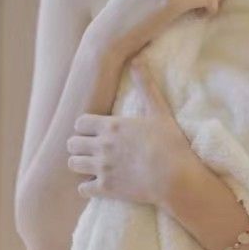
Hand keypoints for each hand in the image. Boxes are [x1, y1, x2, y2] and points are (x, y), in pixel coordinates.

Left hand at [66, 59, 197, 204]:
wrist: (176, 178)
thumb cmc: (170, 144)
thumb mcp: (159, 111)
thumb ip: (145, 86)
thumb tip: (138, 60)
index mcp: (111, 126)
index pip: (79, 123)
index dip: (85, 127)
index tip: (94, 131)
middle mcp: (102, 146)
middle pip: (72, 143)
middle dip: (79, 145)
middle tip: (90, 149)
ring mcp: (102, 168)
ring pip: (73, 164)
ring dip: (80, 164)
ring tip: (90, 166)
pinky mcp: (106, 188)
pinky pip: (82, 188)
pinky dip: (87, 187)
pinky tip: (96, 184)